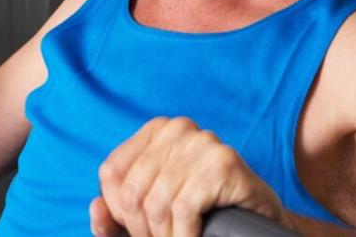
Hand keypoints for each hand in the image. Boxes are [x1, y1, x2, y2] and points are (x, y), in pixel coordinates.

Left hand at [91, 117, 294, 236]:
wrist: (260, 222)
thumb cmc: (203, 215)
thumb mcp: (154, 212)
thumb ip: (117, 215)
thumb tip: (95, 208)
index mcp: (156, 130)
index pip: (112, 172)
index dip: (119, 211)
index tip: (140, 230)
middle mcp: (178, 128)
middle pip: (132, 190)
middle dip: (142, 229)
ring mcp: (202, 142)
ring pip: (156, 203)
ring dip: (165, 235)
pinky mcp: (223, 163)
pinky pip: (183, 209)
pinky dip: (184, 235)